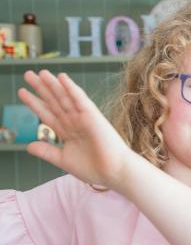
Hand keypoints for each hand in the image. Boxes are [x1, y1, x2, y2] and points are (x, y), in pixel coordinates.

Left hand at [18, 70, 133, 188]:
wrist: (113, 172)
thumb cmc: (94, 169)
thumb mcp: (64, 160)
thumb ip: (47, 151)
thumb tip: (28, 145)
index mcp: (68, 132)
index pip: (48, 113)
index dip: (35, 103)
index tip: (22, 92)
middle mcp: (74, 122)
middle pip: (54, 102)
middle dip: (41, 88)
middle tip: (28, 74)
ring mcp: (83, 118)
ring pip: (65, 98)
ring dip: (53, 85)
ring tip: (40, 72)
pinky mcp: (93, 116)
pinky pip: (81, 99)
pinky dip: (71, 88)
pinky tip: (62, 78)